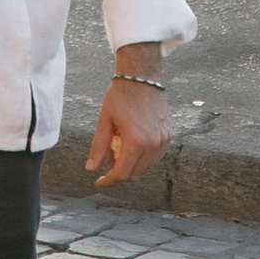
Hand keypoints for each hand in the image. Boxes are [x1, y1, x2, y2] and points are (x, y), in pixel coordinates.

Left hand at [86, 73, 168, 190]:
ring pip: (146, 168)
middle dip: (119, 172)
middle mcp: (152, 144)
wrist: (141, 77)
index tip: (100, 181)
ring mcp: (162, 141)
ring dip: (132, 165)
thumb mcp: (104, 120)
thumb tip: (91, 168)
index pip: (122, 173)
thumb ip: (98, 146)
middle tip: (108, 159)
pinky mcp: (168, 136)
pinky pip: (155, 157)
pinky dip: (143, 157)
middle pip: (135, 174)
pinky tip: (132, 144)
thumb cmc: (120, 96)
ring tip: (119, 148)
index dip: (109, 180)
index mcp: (136, 141)